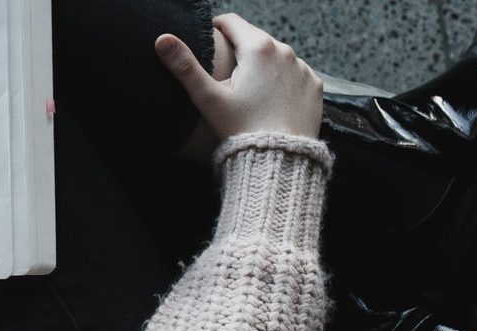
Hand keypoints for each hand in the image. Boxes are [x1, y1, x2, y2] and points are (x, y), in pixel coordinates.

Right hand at [156, 14, 321, 139]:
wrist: (280, 162)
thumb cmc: (240, 130)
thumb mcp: (207, 98)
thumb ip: (184, 66)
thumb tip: (162, 39)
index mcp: (258, 47)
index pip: (231, 22)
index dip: (215, 28)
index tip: (208, 41)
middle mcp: (285, 51)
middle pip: (254, 39)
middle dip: (239, 50)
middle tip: (224, 74)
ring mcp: (303, 69)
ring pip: (275, 57)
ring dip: (261, 66)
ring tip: (247, 90)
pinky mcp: (314, 86)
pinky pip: (294, 74)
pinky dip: (281, 81)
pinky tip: (268, 100)